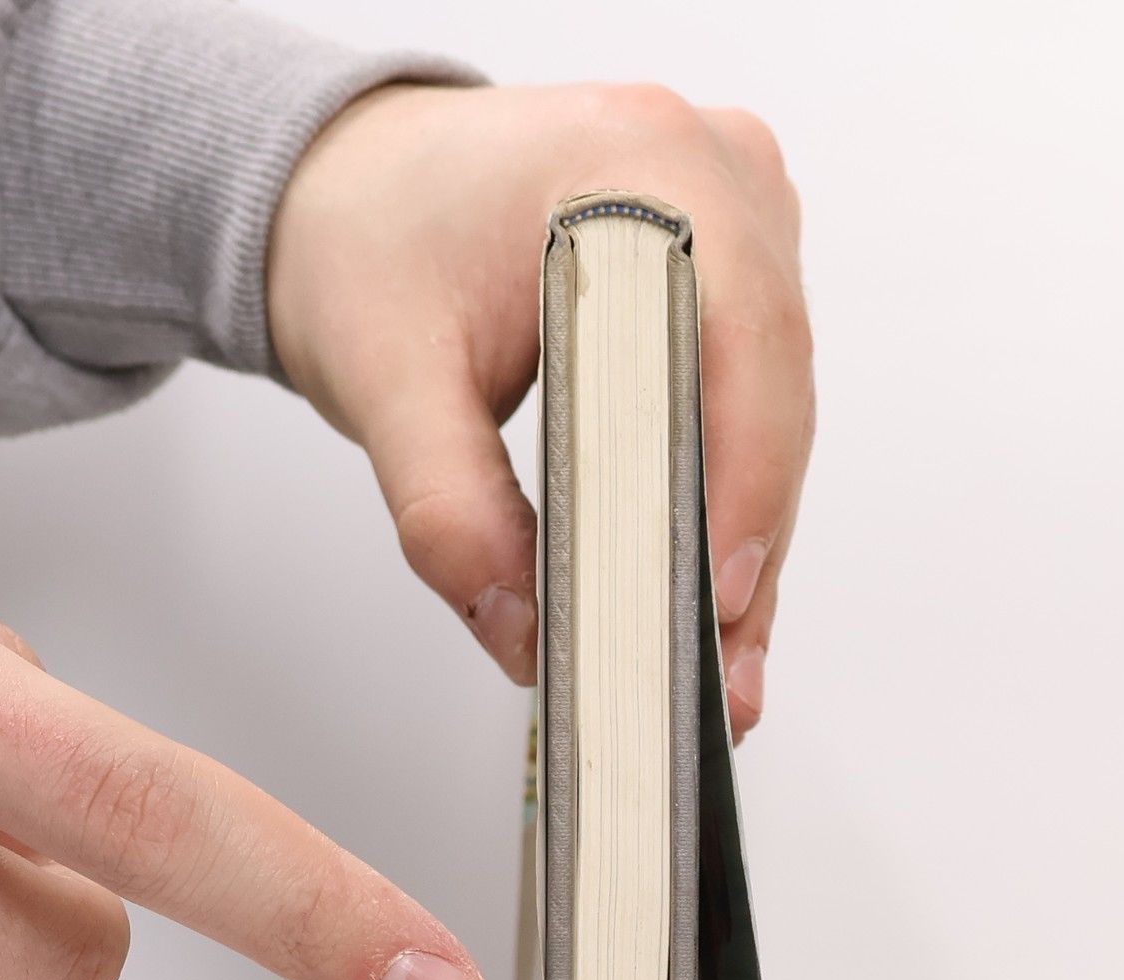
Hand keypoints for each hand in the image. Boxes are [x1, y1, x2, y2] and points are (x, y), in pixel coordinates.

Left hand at [267, 82, 811, 740]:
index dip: (741, 481)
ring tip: (719, 666)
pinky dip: (724, 504)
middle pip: (771, 392)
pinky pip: (751, 406)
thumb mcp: (383, 379)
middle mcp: (711, 173)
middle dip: (744, 547)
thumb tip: (522, 629)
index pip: (737, 339)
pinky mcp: (730, 278)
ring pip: (773, 413)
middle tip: (718, 676)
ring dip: (744, 543)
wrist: (350, 182)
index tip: (714, 596)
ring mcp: (736, 221)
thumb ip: (448, 511)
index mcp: (634, 159)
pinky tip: (708, 598)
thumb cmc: (369, 239)